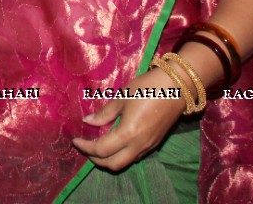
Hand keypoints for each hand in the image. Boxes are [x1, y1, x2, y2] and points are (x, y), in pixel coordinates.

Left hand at [71, 67, 186, 171]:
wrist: (177, 88)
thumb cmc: (147, 88)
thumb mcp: (122, 98)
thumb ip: (104, 113)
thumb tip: (88, 122)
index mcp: (128, 134)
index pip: (101, 149)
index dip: (85, 147)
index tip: (75, 140)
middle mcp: (138, 145)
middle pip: (113, 164)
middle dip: (95, 159)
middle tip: (84, 147)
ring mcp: (148, 147)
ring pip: (124, 163)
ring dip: (108, 159)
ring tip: (96, 146)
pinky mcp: (154, 144)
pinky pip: (134, 157)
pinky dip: (120, 155)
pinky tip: (114, 142)